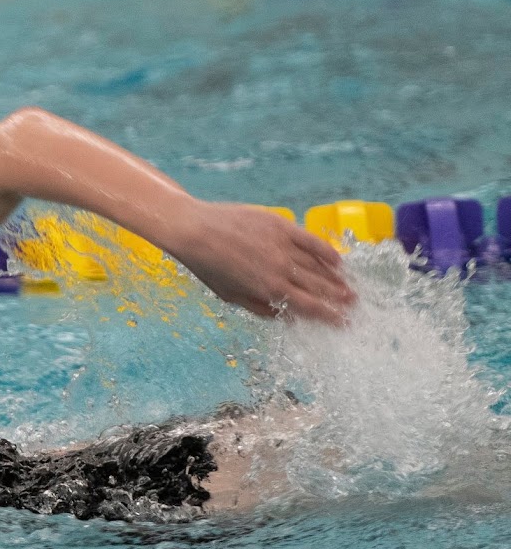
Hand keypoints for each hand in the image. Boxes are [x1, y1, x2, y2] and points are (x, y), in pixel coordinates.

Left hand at [164, 201, 356, 324]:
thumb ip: (261, 307)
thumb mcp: (230, 296)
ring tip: (350, 288)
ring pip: (318, 265)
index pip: (308, 307)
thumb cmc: (208, 267)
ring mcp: (282, 245)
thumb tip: (288, 319)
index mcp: (268, 289)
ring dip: (336, 278)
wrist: (195, 230)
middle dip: (338, 299)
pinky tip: (338, 261)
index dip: (329, 316)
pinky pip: (311, 240)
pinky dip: (326, 251)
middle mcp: (280, 268)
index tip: (344, 322)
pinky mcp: (281, 225)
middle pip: (318, 287)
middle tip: (355, 306)